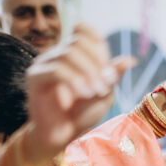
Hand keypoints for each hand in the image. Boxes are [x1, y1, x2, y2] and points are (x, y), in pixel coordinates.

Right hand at [22, 24, 135, 164]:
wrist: (62, 135)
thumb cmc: (82, 114)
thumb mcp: (104, 94)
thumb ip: (113, 76)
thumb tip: (131, 60)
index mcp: (74, 53)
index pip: (84, 30)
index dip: (99, 46)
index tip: (108, 72)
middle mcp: (57, 53)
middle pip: (78, 40)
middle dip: (96, 63)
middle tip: (104, 87)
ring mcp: (45, 63)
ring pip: (68, 53)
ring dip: (87, 73)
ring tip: (94, 93)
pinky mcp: (35, 77)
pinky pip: (56, 69)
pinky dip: (73, 81)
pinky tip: (81, 95)